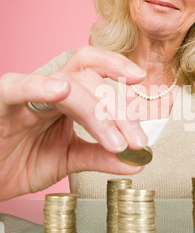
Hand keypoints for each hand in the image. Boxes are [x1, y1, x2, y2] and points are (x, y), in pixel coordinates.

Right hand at [0, 46, 147, 200]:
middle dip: (118, 110)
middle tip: (136, 141)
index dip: (118, 70)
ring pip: (66, 83)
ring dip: (95, 111)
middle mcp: (48, 90)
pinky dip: (38, 86)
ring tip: (114, 140)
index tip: (142, 80)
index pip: (95, 76)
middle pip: (90, 80)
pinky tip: (60, 90)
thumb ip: (98, 156)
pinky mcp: (0, 102)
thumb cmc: (17, 163)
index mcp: (65, 99)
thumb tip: (136, 160)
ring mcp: (25, 94)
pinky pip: (17, 87)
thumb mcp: (66, 160)